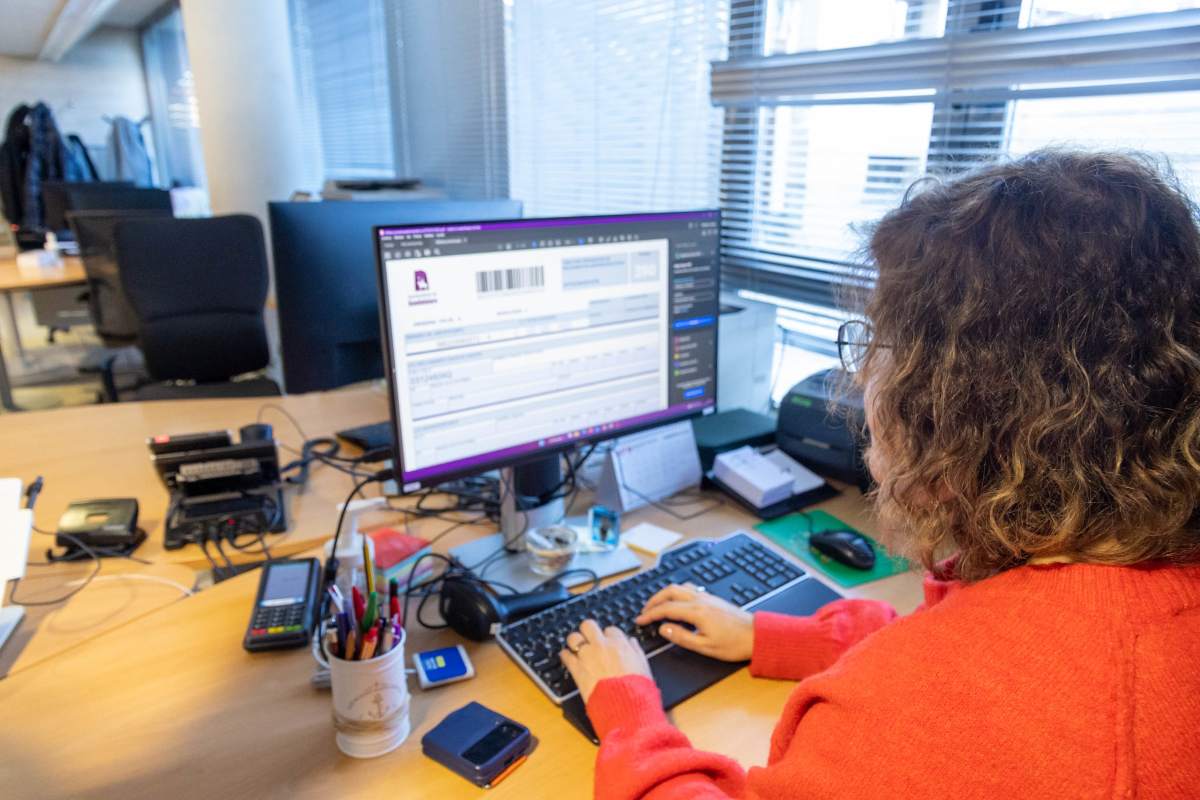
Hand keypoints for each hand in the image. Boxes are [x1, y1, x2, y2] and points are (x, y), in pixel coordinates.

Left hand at [560, 619, 652, 702]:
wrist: (625, 707)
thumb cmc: (636, 690)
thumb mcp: (644, 667)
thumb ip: (636, 651)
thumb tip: (632, 643)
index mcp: (619, 644)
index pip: (610, 629)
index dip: (608, 636)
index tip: (607, 642)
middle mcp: (602, 646)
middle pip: (588, 625)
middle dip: (588, 631)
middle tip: (588, 638)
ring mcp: (587, 656)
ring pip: (573, 637)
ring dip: (574, 641)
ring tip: (576, 647)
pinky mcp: (577, 670)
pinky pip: (566, 656)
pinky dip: (566, 656)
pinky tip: (567, 657)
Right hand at [635, 583, 753, 661]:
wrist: (756, 635)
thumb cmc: (734, 643)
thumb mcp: (705, 647)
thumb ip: (682, 637)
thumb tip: (664, 629)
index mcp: (697, 612)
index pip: (666, 608)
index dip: (650, 614)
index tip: (640, 620)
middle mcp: (700, 600)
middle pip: (670, 591)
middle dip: (654, 600)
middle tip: (645, 611)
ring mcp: (707, 596)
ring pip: (679, 587)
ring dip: (665, 594)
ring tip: (657, 605)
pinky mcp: (713, 598)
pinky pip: (689, 589)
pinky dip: (676, 593)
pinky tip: (677, 602)